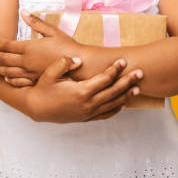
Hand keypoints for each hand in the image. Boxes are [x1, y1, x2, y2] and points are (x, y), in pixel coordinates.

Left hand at [0, 9, 83, 86]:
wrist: (80, 64)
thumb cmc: (67, 45)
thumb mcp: (52, 31)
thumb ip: (35, 22)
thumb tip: (23, 12)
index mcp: (29, 47)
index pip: (8, 45)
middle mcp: (27, 60)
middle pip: (4, 59)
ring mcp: (31, 72)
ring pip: (9, 71)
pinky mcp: (36, 80)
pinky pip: (19, 81)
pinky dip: (10, 79)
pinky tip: (6, 79)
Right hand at [27, 55, 143, 122]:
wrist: (37, 108)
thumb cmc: (44, 89)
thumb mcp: (50, 73)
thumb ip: (64, 64)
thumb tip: (77, 60)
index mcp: (81, 91)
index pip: (104, 79)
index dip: (114, 69)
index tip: (123, 61)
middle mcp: (87, 103)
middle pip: (113, 91)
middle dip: (128, 81)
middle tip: (140, 72)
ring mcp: (87, 112)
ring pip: (112, 104)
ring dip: (126, 96)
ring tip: (137, 88)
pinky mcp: (86, 118)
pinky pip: (105, 114)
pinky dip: (116, 109)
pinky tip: (124, 104)